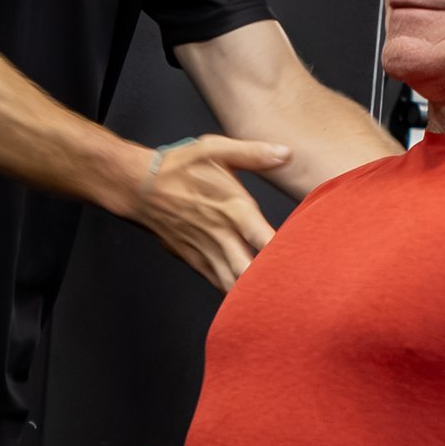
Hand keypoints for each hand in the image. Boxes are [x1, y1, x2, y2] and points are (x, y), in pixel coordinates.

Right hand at [134, 136, 291, 291]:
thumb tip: (285, 153)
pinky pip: (218, 283)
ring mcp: (207, 251)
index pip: (264, 239)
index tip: (304, 260)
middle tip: (294, 288)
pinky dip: (234, 293)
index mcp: (233, 208)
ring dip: (253, 293)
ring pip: (234, 284)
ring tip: (275, 296)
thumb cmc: (179, 167)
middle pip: (250, 272)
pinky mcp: (195, 260)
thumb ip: (253, 153)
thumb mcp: (215, 149)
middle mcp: (222, 235)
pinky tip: (249, 295)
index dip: (285, 254)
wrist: (140, 187)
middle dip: (271, 283)